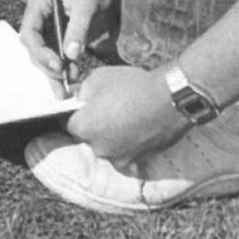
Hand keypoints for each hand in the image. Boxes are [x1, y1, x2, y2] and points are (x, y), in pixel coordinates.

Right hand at [18, 0, 116, 96]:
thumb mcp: (88, 5)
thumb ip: (78, 28)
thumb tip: (70, 54)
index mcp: (39, 5)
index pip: (30, 32)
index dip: (40, 51)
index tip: (57, 65)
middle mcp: (39, 19)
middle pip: (34, 49)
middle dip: (47, 66)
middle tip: (64, 79)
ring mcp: (47, 31)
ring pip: (43, 58)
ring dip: (53, 75)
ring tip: (66, 90)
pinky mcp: (58, 41)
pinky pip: (55, 60)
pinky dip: (61, 73)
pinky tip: (69, 85)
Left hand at [64, 64, 188, 167]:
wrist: (169, 100)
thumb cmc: (132, 86)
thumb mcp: (98, 77)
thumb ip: (83, 91)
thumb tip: (80, 99)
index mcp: (84, 128)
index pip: (70, 123)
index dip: (77, 113)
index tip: (85, 106)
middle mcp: (97, 148)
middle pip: (89, 138)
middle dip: (94, 126)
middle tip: (108, 110)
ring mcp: (117, 157)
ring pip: (107, 148)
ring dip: (111, 137)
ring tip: (125, 120)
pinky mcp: (136, 161)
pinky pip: (125, 156)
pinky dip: (128, 147)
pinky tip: (136, 133)